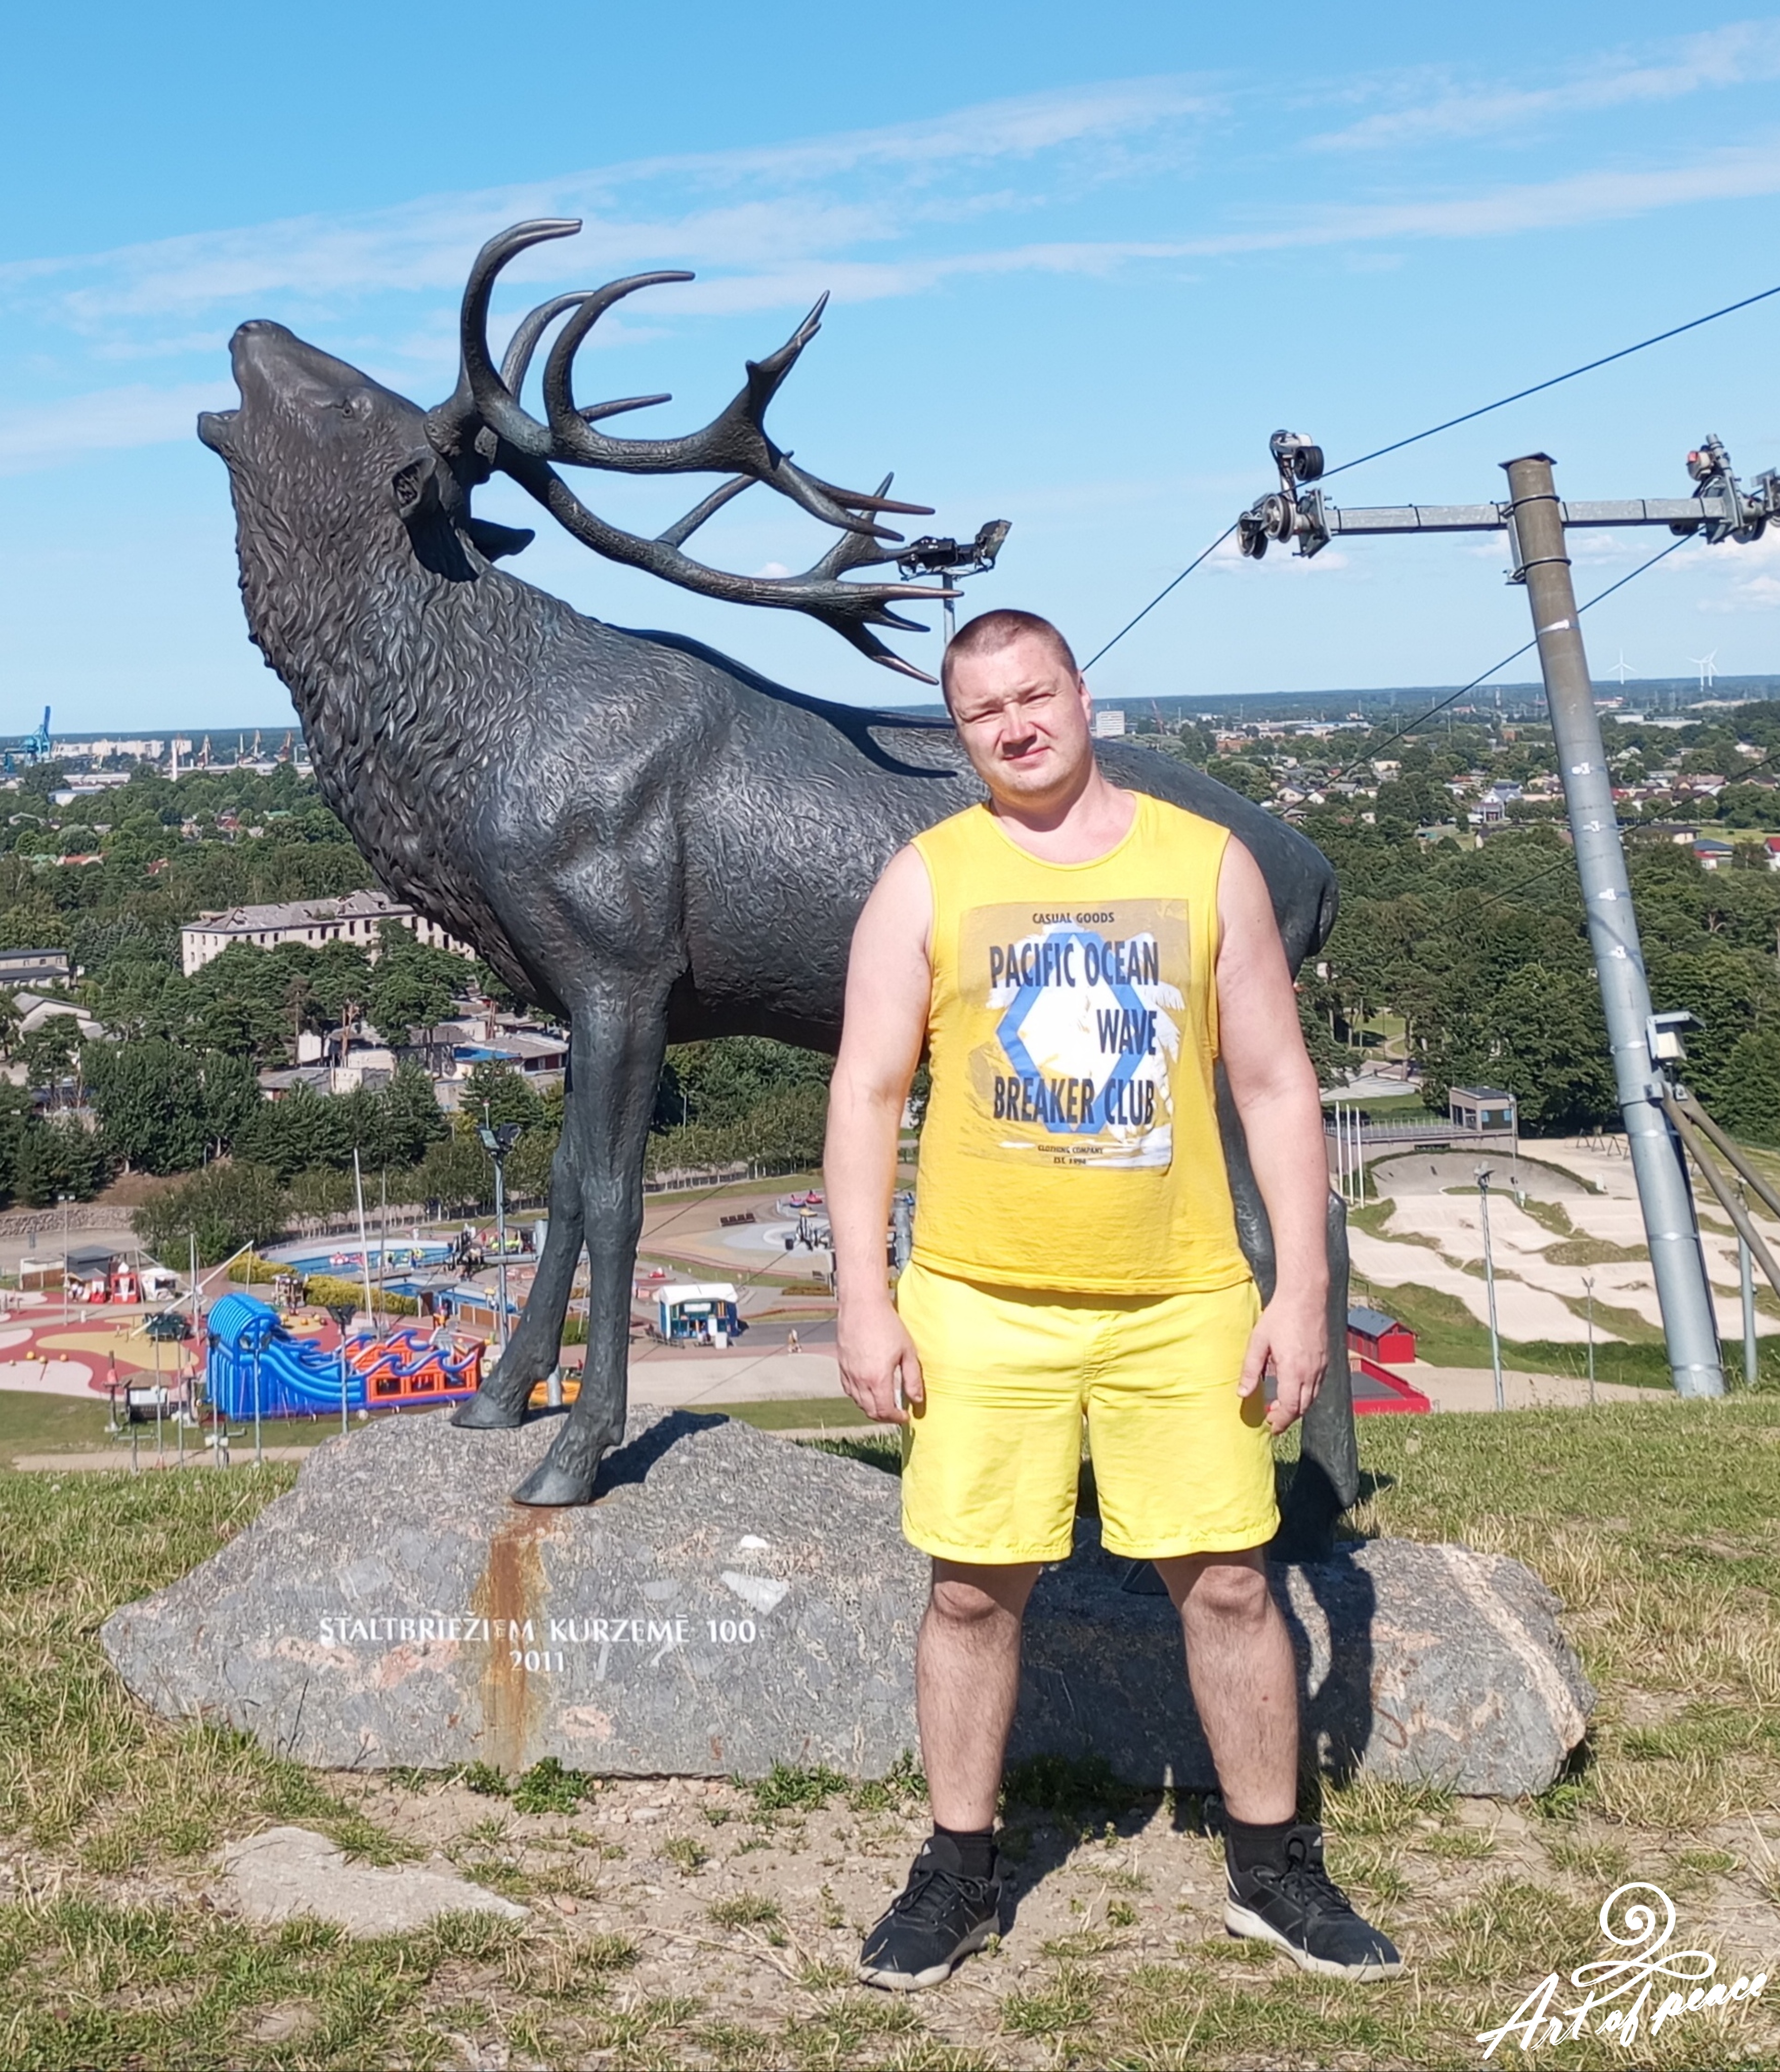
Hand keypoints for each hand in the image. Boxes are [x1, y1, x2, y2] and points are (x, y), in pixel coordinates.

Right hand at [837, 1299, 924, 1423]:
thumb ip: (913, 1379)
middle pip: (870, 1411)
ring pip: (858, 1402)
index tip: (905, 1417)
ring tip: (884, 1402)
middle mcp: (860, 1380)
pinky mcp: (841, 1365)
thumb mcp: (907, 1352)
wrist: (862, 1305)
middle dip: (885, 1417)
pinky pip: (849, 1390)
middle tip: (896, 1413)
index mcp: (878, 1379)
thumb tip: (917, 1400)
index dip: (896, 1419)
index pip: (885, 1412)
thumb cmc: (887, 1324)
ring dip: (872, 1408)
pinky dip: (859, 1396)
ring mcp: (848, 1373)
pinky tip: (868, 1389)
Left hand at [1238, 1293, 1327, 1436]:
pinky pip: (1318, 1385)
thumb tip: (1242, 1394)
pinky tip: (1294, 1387)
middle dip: (1287, 1418)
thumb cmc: (1280, 1316)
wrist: (1305, 1295)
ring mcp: (1321, 1366)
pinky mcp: (1326, 1359)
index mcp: (1293, 1371)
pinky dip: (1307, 1394)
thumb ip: (1251, 1370)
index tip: (1269, 1426)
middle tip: (1272, 1419)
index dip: (1280, 1421)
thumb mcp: (1258, 1342)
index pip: (1290, 1408)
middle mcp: (1311, 1372)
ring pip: (1312, 1398)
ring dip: (1297, 1407)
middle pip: (1302, 1408)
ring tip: (1280, 1405)